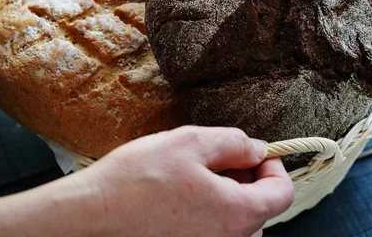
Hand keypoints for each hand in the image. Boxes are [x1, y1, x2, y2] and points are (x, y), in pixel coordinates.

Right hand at [93, 126, 294, 235]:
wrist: (89, 215)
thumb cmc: (136, 180)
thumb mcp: (192, 143)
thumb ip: (235, 143)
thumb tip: (257, 149)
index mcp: (236, 214)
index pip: (282, 193)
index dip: (274, 167)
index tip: (256, 154)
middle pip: (260, 208)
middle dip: (248, 179)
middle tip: (219, 160)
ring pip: (237, 220)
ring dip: (227, 196)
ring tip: (195, 177)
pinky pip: (215, 231)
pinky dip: (210, 211)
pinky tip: (183, 196)